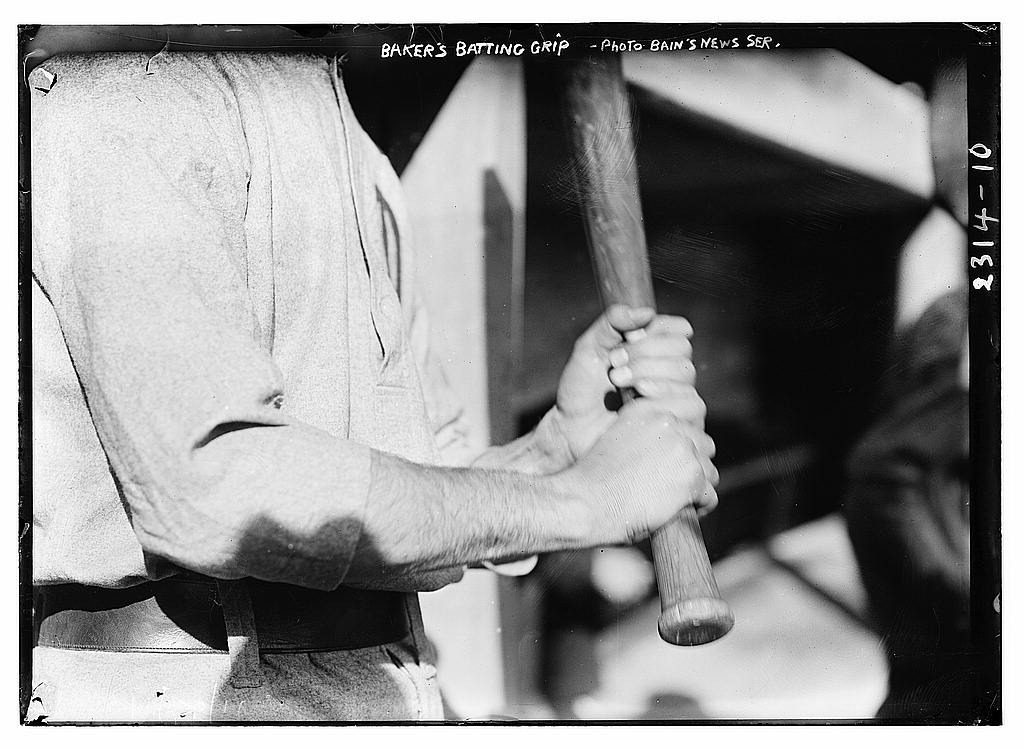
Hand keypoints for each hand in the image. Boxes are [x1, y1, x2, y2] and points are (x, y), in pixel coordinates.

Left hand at [549, 305, 705, 459]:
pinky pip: (689, 403)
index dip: (656, 330)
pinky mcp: (678, 423)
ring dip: (648, 373)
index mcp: (654, 350)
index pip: (678, 329)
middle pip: (682, 349)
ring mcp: (676, 398)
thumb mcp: (589, 348)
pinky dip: (658, 398)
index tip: (627, 339)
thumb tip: (646, 312)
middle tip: (614, 366)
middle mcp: (670, 372)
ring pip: (686, 373)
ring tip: (618, 383)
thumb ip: (612, 322)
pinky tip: (633, 404)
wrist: (572, 429)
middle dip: (645, 353)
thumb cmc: (581, 391)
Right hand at [563, 398, 718, 545]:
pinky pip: (710, 495)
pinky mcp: (691, 477)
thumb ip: (645, 432)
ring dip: (696, 486)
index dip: (689, 432)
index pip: (691, 407)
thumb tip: (669, 444)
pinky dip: (699, 508)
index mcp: (647, 409)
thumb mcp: (616, 438)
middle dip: (692, 463)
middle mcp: (668, 423)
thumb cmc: (594, 480)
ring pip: (708, 470)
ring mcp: (682, 448)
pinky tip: (680, 513)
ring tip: (675, 500)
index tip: (678, 451)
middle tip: (673, 483)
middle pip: (702, 442)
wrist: (584, 502)